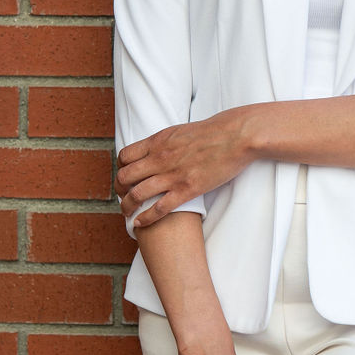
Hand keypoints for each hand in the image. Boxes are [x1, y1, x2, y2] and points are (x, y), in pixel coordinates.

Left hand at [116, 109, 251, 226]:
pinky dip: (145, 218)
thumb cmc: (213, 132)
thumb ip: (165, 142)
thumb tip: (157, 150)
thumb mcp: (180, 131)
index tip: (124, 177)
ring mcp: (172, 175)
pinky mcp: (187, 190)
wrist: (235, 136)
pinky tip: (140, 223)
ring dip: (127, 207)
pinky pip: (159, 208)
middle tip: (123, 197)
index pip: (124, 157)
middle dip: (119, 190)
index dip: (120, 169)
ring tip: (127, 214)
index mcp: (158, 142)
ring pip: (137, 194)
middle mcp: (160, 158)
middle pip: (125, 177)